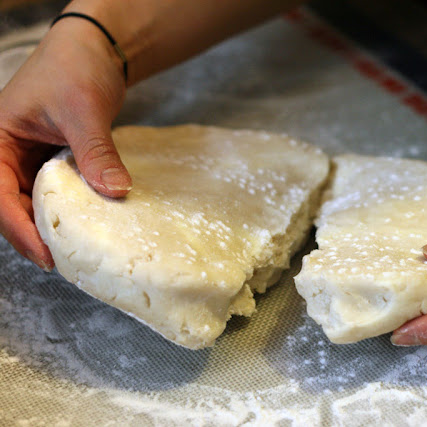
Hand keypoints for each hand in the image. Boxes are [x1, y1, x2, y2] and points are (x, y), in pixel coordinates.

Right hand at [0, 17, 129, 269]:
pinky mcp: (51, 160)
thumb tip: (115, 191)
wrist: (94, 49)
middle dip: (33, 234)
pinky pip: (55, 192)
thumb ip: (95, 152)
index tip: (46, 255)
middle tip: (64, 261)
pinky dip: (69, 208)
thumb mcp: (83, 111)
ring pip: (32, 202)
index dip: (18, 229)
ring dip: (50, 224)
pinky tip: (88, 223)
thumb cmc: (76, 67)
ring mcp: (28, 158)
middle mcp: (6, 153)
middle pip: (9, 205)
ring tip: (75, 250)